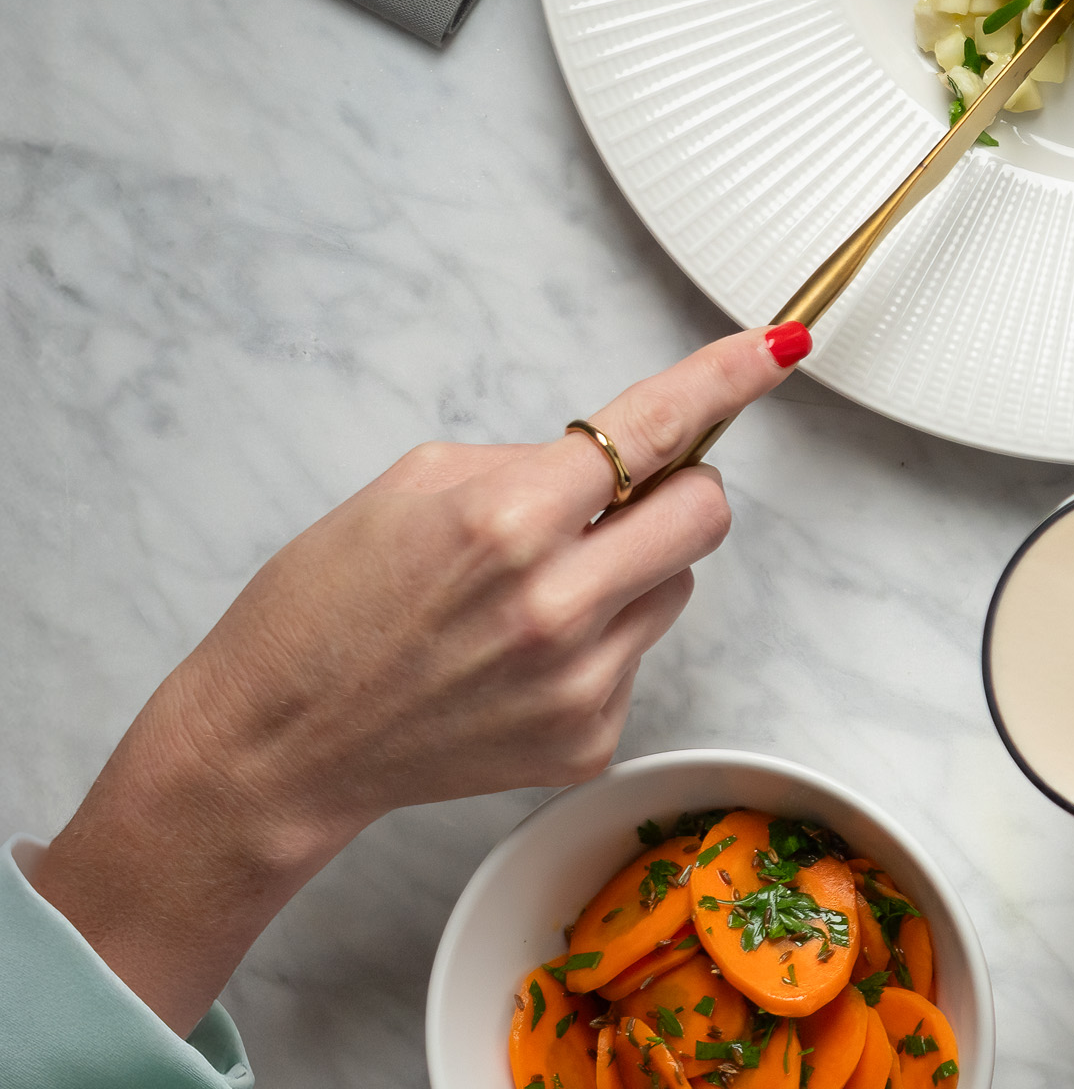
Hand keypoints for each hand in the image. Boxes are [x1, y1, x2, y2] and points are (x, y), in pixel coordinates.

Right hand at [32, 325, 805, 1026]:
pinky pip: (638, 655)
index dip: (727, 378)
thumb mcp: (414, 488)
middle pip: (705, 512)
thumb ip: (530, 463)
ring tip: (531, 597)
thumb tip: (623, 455)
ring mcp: (580, 680)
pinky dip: (598, 643)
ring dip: (630, 571)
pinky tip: (516, 661)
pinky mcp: (589, 738)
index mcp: (507, 521)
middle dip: (674, 490)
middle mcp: (557, 604)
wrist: (279, 742)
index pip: (653, 431)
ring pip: (676, 584)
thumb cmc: (327, 607)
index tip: (780, 347)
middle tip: (611, 502)